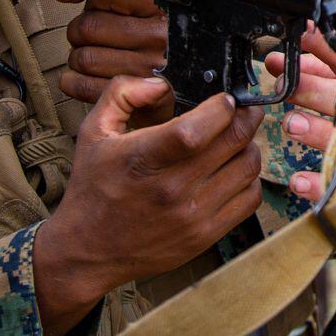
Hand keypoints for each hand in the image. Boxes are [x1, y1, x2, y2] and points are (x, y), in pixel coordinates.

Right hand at [35, 78, 263, 318]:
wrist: (87, 251)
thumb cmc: (92, 186)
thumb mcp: (93, 131)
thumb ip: (123, 93)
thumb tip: (161, 83)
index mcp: (144, 159)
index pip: (198, 128)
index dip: (222, 107)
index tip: (225, 99)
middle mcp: (172, 188)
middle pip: (233, 142)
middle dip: (246, 118)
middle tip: (245, 111)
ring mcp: (192, 215)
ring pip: (247, 168)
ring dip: (249, 147)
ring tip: (238, 139)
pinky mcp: (205, 236)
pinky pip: (249, 199)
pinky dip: (249, 179)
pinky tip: (234, 170)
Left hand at [54, 0, 164, 105]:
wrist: (179, 86)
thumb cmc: (155, 43)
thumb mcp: (143, 8)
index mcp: (160, 9)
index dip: (92, 5)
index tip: (97, 12)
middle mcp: (157, 37)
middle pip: (87, 27)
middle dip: (79, 33)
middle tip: (88, 38)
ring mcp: (147, 68)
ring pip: (83, 57)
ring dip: (78, 58)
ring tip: (91, 58)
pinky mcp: (134, 95)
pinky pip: (84, 86)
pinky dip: (73, 82)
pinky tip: (83, 78)